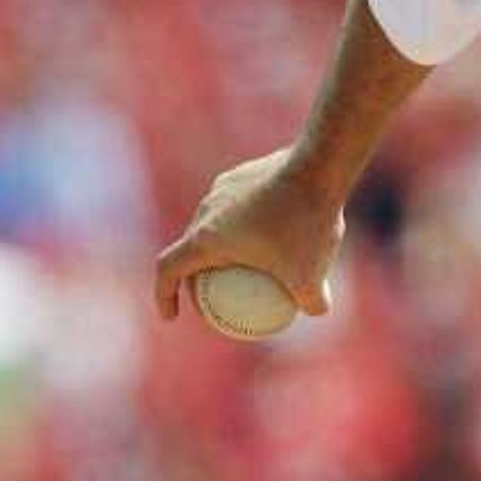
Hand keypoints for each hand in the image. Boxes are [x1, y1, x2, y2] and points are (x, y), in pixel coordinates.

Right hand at [153, 147, 347, 324]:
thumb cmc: (306, 223)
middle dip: (193, 280)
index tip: (172, 316)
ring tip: (244, 268)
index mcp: (206, 238)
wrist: (318, 165)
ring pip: (212, 226)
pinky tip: (273, 235)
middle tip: (215, 302)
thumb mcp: (312, 275)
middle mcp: (206, 211)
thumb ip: (313, 302)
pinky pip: (234, 208)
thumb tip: (315, 309)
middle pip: (188, 250)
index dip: (163, 295)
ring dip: (218, 250)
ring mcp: (221, 189)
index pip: (167, 270)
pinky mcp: (240, 175)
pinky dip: (243, 228)